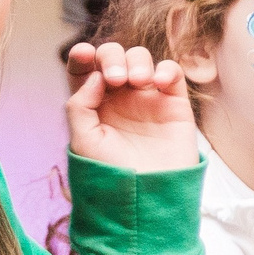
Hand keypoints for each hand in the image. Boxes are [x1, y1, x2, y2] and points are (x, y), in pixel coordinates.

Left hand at [64, 42, 198, 172]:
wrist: (148, 200)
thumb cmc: (113, 176)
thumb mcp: (84, 143)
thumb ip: (80, 106)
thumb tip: (93, 76)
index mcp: (93, 106)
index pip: (84, 70)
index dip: (81, 57)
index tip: (82, 54)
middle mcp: (119, 99)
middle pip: (112, 58)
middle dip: (111, 57)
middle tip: (115, 79)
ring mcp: (147, 99)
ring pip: (140, 59)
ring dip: (137, 61)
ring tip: (137, 81)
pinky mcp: (173, 104)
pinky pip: (171, 73)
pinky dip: (165, 69)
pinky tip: (157, 82)